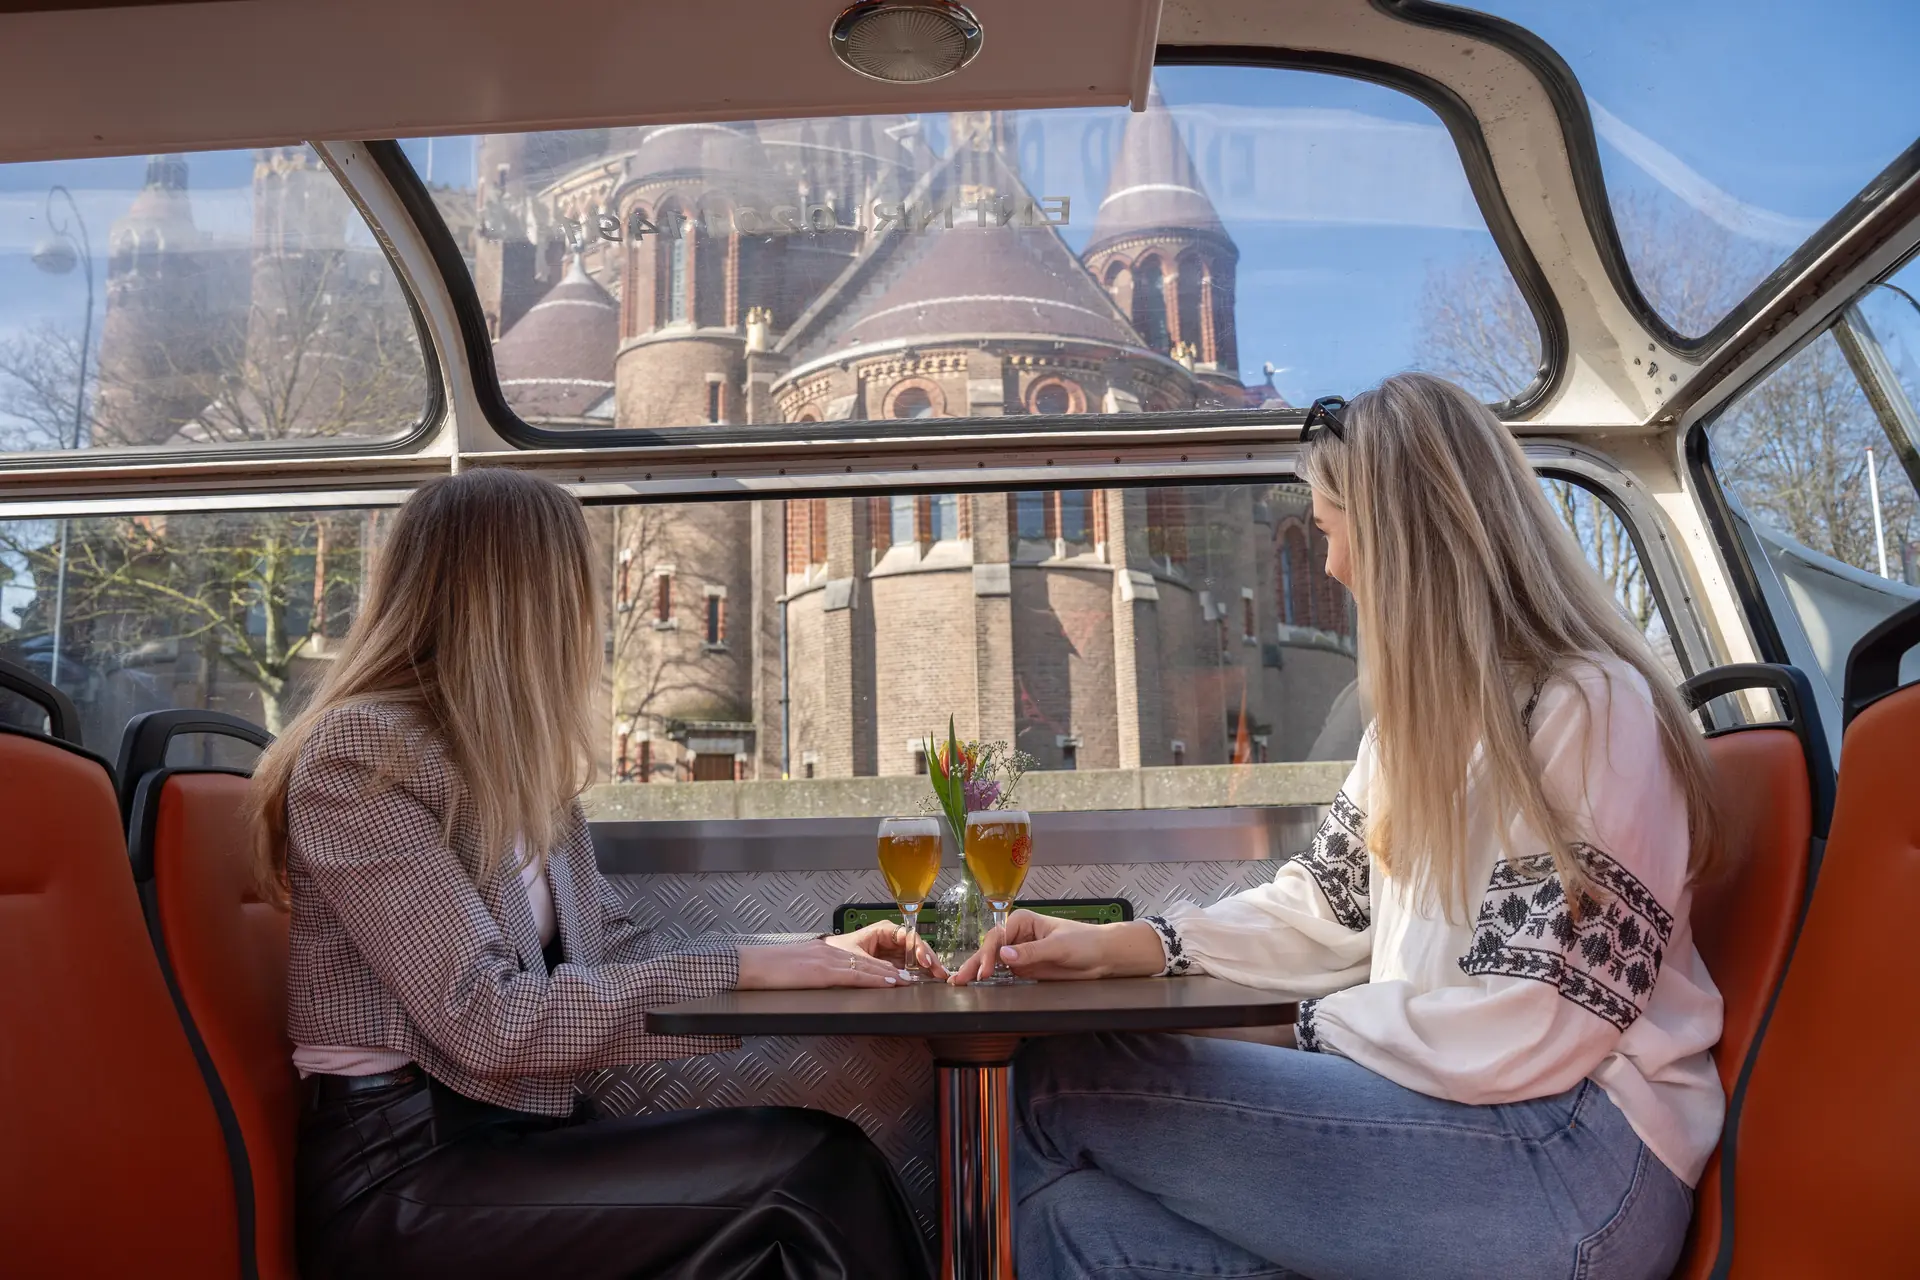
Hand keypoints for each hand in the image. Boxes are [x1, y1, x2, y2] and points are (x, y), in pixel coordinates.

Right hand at [735, 938, 903, 990]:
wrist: (752, 965)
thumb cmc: (770, 969)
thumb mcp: (798, 966)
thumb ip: (815, 970)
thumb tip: (826, 980)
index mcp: (824, 950)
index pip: (859, 956)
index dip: (879, 965)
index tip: (895, 971)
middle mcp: (830, 951)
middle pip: (868, 959)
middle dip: (890, 968)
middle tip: (909, 976)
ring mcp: (827, 960)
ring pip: (866, 966)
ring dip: (889, 974)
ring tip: (906, 980)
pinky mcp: (822, 971)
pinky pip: (855, 975)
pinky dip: (874, 979)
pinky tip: (887, 982)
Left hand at [824, 920, 948, 980]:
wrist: (821, 961)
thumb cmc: (834, 951)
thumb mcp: (857, 959)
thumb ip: (878, 968)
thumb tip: (899, 976)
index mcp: (883, 930)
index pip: (908, 936)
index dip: (920, 948)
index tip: (926, 961)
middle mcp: (889, 939)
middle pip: (915, 947)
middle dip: (928, 959)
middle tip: (939, 972)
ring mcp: (890, 952)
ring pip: (913, 958)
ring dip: (925, 967)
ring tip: (937, 977)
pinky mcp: (888, 964)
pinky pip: (906, 967)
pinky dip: (916, 973)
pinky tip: (925, 979)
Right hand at [948, 911, 1164, 984]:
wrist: (1104, 958)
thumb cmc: (1085, 943)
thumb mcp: (1058, 946)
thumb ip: (1031, 952)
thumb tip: (1004, 954)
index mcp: (1023, 922)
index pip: (998, 937)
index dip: (988, 953)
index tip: (986, 971)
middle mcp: (1018, 936)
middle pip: (991, 949)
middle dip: (975, 963)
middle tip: (960, 980)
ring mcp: (1020, 954)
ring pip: (993, 963)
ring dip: (977, 972)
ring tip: (959, 983)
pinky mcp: (1025, 969)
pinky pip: (1003, 974)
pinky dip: (989, 980)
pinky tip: (976, 986)